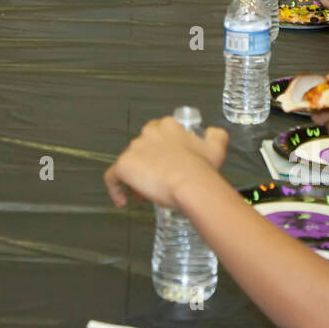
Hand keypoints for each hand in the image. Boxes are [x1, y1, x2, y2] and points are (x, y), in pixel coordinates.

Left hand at [104, 116, 229, 208]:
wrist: (191, 183)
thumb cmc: (203, 169)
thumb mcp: (216, 148)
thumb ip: (215, 135)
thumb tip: (213, 131)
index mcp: (167, 126)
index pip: (157, 135)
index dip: (159, 151)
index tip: (165, 166)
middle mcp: (148, 133)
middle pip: (142, 149)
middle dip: (147, 165)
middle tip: (156, 182)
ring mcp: (134, 149)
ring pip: (129, 164)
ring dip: (135, 178)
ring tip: (145, 195)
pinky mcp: (124, 165)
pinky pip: (112, 177)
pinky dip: (115, 189)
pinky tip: (122, 201)